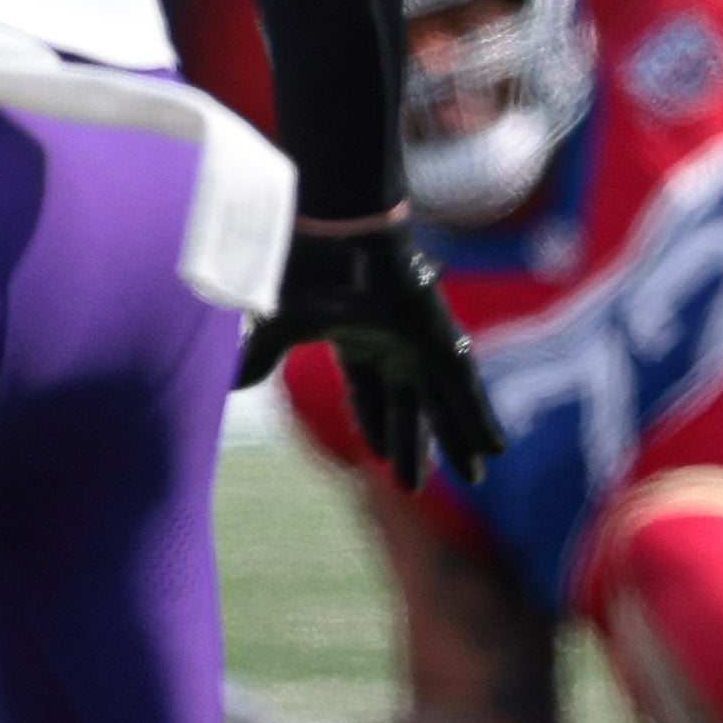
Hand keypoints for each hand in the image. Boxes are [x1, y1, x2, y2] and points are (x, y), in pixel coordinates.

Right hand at [235, 220, 503, 489]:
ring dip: (456, 443)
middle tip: (415, 485)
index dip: (374, 426)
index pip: (369, 393)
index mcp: (357, 338)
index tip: (378, 458)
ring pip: (442, 406)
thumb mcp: (278, 326)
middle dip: (413, 446)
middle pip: (408, 407)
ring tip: (474, 478)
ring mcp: (423, 345)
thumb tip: (228, 385)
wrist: (341, 236)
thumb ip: (260, 358)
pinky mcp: (445, 345)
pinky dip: (480, 423)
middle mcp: (394, 344)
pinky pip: (467, 394)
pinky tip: (494, 450)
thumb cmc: (307, 272)